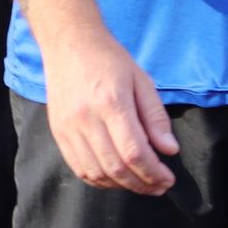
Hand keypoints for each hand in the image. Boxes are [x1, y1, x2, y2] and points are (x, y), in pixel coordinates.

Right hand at [40, 30, 178, 194]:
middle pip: (116, 167)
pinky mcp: (58, 130)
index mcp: (110, 102)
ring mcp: (68, 126)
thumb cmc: (108, 59)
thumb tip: (169, 150)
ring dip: (121, 186)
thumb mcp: (141, 81)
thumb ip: (156, 117)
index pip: (134, 152)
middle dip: (142, 184)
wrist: (68, 41)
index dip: (154, 173)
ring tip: (140, 184)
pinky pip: (78, 167)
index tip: (168, 178)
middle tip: (159, 186)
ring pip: (96, 172)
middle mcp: (85, 117)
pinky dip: (99, 180)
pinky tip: (115, 178)